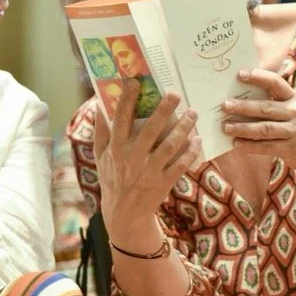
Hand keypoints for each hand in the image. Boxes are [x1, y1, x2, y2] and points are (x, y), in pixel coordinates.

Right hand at [94, 78, 199, 240]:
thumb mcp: (100, 156)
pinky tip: (197, 139)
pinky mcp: (164, 182)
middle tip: (175, 94)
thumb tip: (98, 103)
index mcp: (116, 149)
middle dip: (164, 110)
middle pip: (151, 129)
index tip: (134, 81)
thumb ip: (101, 130)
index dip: (127, 100)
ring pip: (170, 145)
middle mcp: (132, 158)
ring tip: (193, 113)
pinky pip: (180, 164)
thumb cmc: (112, 178)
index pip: (120, 119)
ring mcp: (149, 171)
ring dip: (183, 128)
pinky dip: (190, 152)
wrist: (124, 213)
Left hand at [221, 69, 295, 169]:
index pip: (276, 83)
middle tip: (224, 105)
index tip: (240, 74)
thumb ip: (272, 101)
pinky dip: (249, 145)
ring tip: (226, 127)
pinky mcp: (290, 149)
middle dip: (243, 106)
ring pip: (264, 129)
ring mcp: (294, 131)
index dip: (258, 77)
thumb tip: (238, 95)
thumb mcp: (291, 109)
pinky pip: (266, 147)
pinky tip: (236, 144)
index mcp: (293, 98)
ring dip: (243, 128)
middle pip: (266, 108)